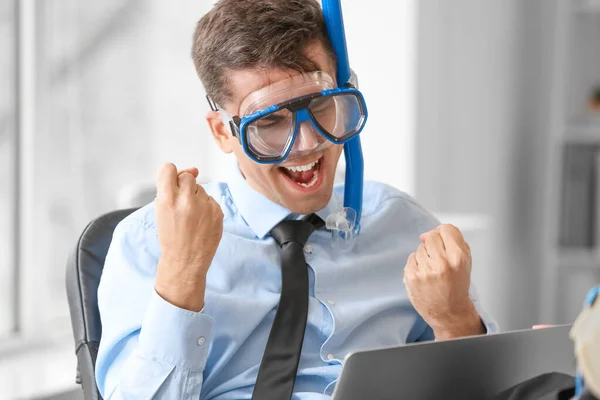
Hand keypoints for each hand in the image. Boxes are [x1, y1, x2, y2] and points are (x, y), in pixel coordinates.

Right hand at [154, 163, 223, 310]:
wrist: (185, 261)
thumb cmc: (171, 236)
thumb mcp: (161, 210)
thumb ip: (171, 188)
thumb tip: (194, 170)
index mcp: (167, 199)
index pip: (169, 169)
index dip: (171, 175)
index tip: (172, 183)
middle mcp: (187, 200)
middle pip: (188, 177)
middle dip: (185, 188)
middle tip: (182, 206)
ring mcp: (204, 205)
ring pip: (201, 189)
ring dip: (196, 198)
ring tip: (191, 218)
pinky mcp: (218, 212)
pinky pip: (211, 200)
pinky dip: (207, 208)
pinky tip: (201, 222)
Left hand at [403, 224, 483, 339]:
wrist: (448, 312)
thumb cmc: (457, 287)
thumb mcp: (465, 262)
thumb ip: (454, 241)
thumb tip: (434, 230)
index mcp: (458, 258)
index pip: (446, 229)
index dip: (444, 233)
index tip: (443, 238)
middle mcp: (441, 263)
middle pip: (431, 236)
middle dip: (433, 244)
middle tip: (438, 257)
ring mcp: (424, 270)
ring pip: (420, 248)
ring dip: (425, 256)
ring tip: (432, 270)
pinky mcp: (411, 277)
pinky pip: (411, 259)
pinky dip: (416, 265)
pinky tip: (424, 275)